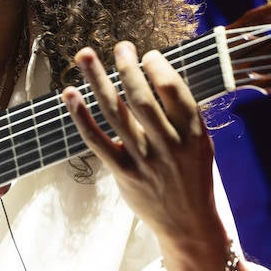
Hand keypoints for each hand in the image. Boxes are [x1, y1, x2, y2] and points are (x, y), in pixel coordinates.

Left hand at [61, 42, 217, 239]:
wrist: (188, 224)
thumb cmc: (191, 176)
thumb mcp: (200, 144)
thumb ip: (182, 114)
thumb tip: (159, 75)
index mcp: (192, 133)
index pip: (175, 91)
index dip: (159, 68)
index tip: (147, 55)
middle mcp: (169, 145)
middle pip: (142, 98)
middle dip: (127, 67)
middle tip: (119, 46)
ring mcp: (144, 160)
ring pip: (116, 113)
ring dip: (97, 81)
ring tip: (85, 55)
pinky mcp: (123, 173)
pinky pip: (97, 141)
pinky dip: (81, 117)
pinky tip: (70, 95)